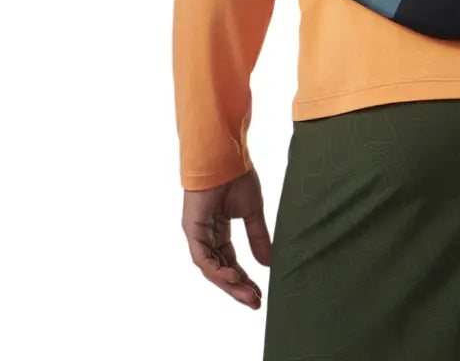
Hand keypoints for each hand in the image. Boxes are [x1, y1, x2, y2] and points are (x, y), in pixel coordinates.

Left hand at [181, 166, 271, 308]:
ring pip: (211, 268)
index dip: (245, 279)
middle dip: (238, 288)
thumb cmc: (237, 176)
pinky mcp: (192, 229)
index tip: (260, 294)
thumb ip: (258, 237)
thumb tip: (268, 263)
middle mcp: (206, 235)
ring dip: (229, 284)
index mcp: (219, 230)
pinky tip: (232, 278)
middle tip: (255, 303)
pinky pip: (202, 257)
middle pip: (221, 270)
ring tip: (247, 295)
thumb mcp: (253, 212)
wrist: (225, 156)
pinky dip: (216, 270)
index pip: (231, 261)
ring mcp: (197, 233)